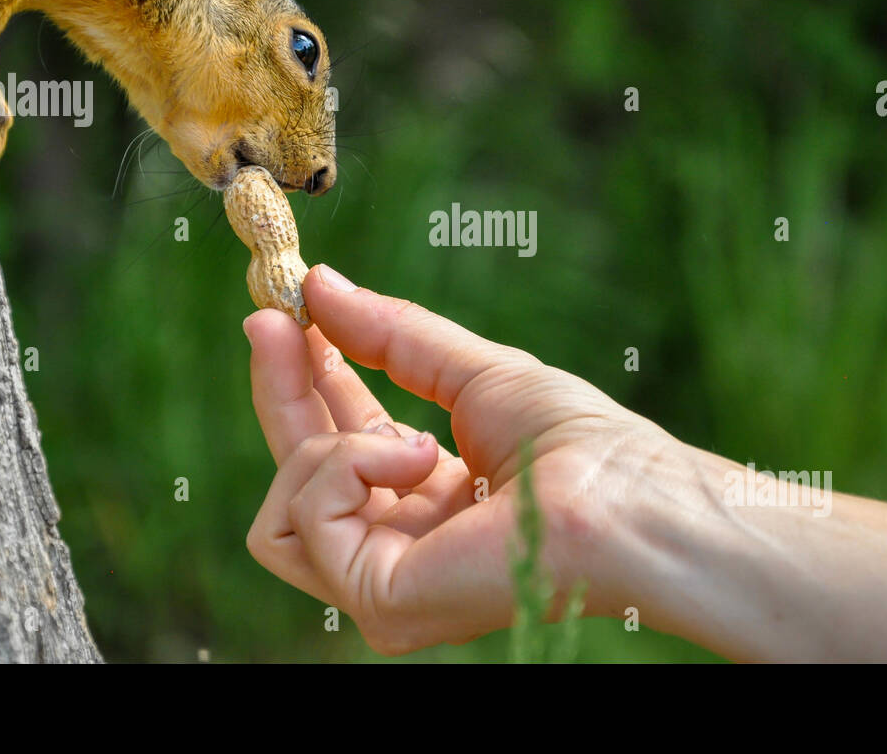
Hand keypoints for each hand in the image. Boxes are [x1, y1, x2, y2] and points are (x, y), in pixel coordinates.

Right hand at [243, 264, 677, 653]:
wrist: (619, 491)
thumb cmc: (575, 441)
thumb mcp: (469, 370)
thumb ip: (389, 336)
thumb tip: (320, 285)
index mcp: (424, 500)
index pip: (337, 444)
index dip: (303, 381)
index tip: (279, 313)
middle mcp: (397, 548)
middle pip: (294, 476)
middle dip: (281, 390)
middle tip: (267, 318)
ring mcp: (382, 584)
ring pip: (280, 510)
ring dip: (326, 445)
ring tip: (413, 437)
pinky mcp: (377, 600)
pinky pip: (308, 518)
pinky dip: (350, 468)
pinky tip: (419, 457)